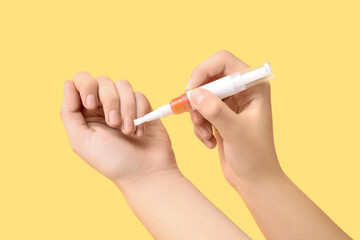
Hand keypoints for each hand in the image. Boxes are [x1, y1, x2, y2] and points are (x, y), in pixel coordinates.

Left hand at [60, 72, 175, 187]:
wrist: (145, 171)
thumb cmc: (112, 161)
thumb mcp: (82, 141)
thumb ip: (69, 112)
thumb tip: (68, 83)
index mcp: (85, 112)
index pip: (81, 81)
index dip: (86, 86)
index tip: (92, 105)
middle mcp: (104, 106)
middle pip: (103, 81)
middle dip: (110, 101)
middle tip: (113, 124)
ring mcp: (124, 105)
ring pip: (123, 85)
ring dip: (126, 108)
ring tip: (128, 131)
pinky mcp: (143, 107)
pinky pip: (140, 95)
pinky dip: (140, 113)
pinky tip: (140, 132)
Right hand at [186, 50, 282, 186]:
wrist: (254, 179)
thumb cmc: (255, 156)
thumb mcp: (235, 132)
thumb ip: (216, 111)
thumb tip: (195, 94)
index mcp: (253, 86)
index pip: (223, 61)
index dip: (203, 71)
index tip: (190, 90)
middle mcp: (242, 90)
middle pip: (208, 77)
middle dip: (197, 98)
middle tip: (194, 116)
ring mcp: (230, 103)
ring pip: (201, 96)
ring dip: (197, 116)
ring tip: (205, 134)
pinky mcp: (220, 116)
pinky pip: (200, 111)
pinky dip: (199, 126)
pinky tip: (210, 141)